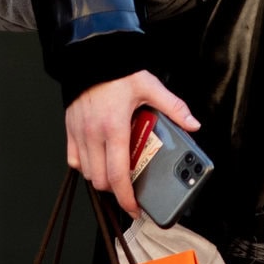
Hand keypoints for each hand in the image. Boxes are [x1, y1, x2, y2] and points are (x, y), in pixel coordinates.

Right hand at [63, 70, 199, 216]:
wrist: (90, 55)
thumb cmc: (117, 72)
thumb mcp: (149, 86)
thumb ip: (173, 106)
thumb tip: (193, 124)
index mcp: (114, 128)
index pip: (118, 175)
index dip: (126, 198)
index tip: (135, 208)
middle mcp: (94, 134)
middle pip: (101, 180)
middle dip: (116, 190)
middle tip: (130, 188)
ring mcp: (79, 133)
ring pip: (87, 173)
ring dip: (101, 179)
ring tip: (116, 174)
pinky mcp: (70, 129)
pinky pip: (73, 159)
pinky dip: (85, 166)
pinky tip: (97, 160)